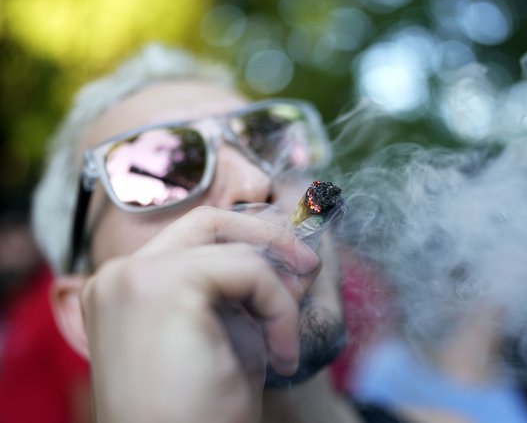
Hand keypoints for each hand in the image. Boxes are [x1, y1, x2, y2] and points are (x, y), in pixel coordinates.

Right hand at [80, 206, 320, 422]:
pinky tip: (281, 355)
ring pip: (235, 248)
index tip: (293, 269)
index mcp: (126, 288)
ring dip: (278, 292)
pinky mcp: (161, 286)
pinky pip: (248, 270)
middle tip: (308, 266)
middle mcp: (119, 276)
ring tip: (285, 344)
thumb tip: (296, 257)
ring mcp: (133, 277)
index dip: (246, 240)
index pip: (192, 236)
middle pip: (207, 221)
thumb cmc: (201, 411)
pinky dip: (279, 307)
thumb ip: (250, 291)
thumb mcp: (229, 338)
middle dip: (268, 236)